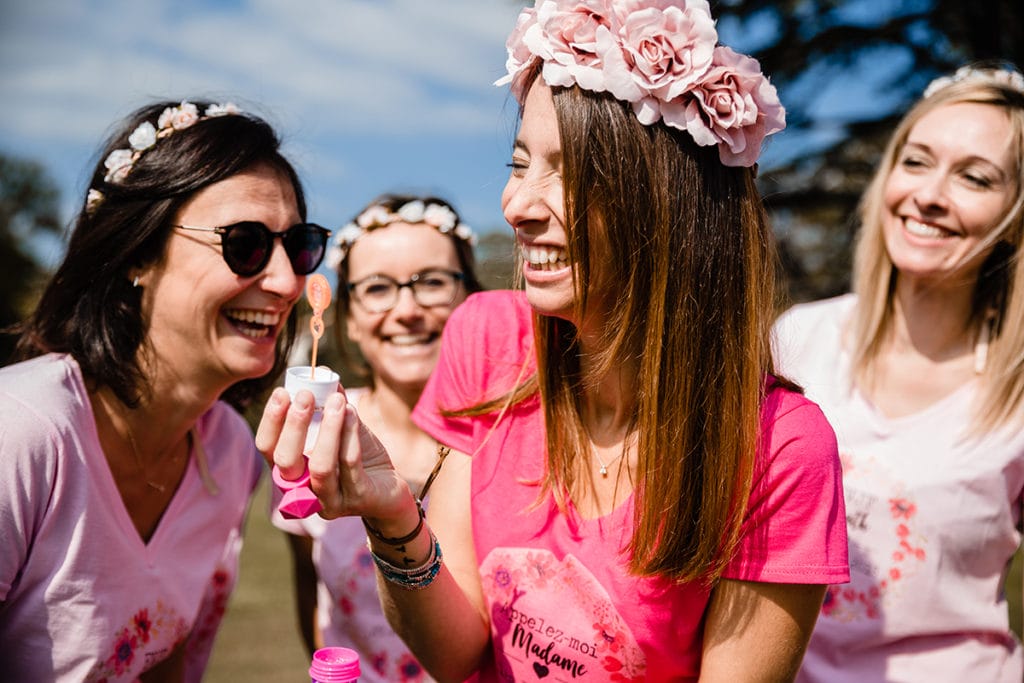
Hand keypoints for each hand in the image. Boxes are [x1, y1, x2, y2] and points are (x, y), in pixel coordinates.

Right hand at [255, 387, 413, 522]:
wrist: (389, 490)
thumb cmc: (359, 458)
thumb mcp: (341, 429)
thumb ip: (329, 406)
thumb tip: (321, 372)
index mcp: (290, 470)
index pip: (268, 448)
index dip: (271, 421)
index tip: (282, 392)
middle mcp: (302, 490)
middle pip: (285, 461)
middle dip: (294, 425)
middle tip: (306, 395)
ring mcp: (329, 500)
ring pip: (321, 466)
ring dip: (328, 429)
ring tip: (337, 400)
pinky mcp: (356, 500)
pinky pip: (350, 466)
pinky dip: (350, 435)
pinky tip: (353, 413)